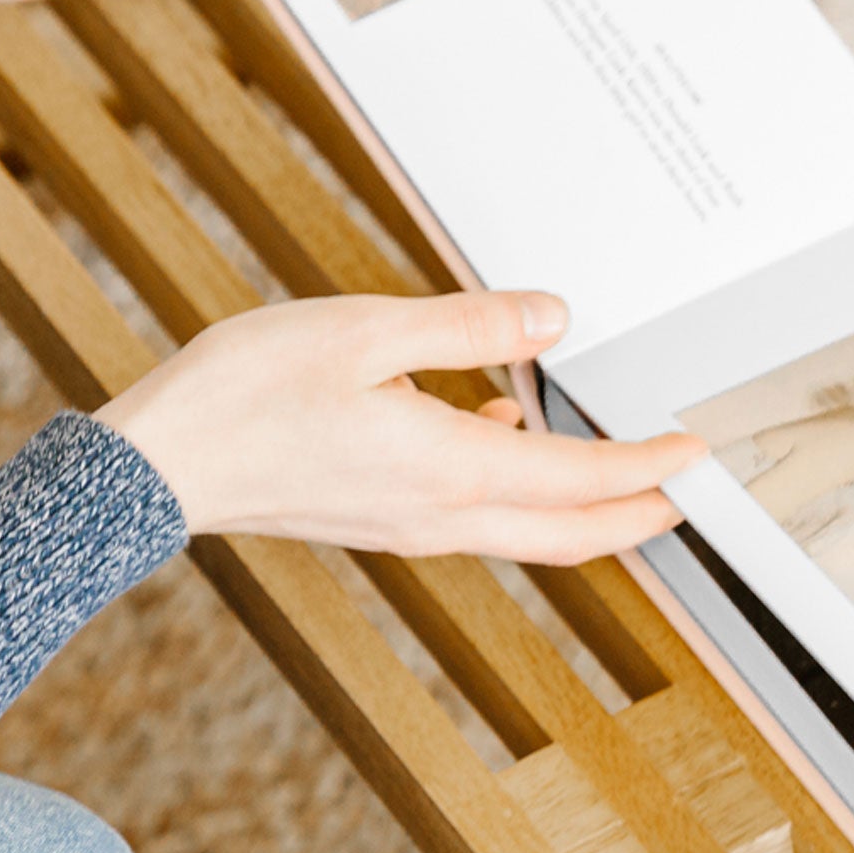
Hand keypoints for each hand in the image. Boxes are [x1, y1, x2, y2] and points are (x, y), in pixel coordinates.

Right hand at [97, 292, 706, 564]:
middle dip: (638, 514)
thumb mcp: (367, 332)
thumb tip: (551, 320)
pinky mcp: (379, 521)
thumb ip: (468, 328)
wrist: (158, 465)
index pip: (582, 480)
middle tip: (688, 494)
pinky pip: (473, 514)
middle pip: (571, 532)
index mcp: (453, 469)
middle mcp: (443, 515)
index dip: (648, 467)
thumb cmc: (247, 393)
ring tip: (625, 478)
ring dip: (584, 511)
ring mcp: (410, 527)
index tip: (695, 453)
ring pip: (527, 531)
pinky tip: (501, 430)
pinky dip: (514, 488)